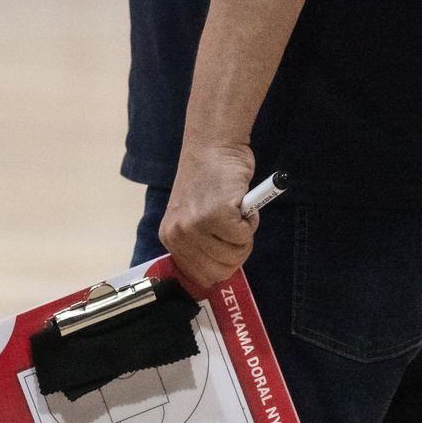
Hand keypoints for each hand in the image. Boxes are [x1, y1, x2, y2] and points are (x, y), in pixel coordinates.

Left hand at [159, 142, 258, 291]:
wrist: (214, 146)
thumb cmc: (208, 180)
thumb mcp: (192, 217)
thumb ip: (200, 244)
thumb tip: (220, 272)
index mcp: (170, 239)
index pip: (200, 276)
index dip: (221, 266)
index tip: (228, 248)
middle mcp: (179, 236)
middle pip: (219, 271)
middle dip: (236, 253)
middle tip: (236, 229)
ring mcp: (196, 227)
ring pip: (234, 255)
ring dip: (244, 235)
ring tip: (235, 212)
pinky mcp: (217, 216)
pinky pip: (244, 236)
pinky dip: (251, 221)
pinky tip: (241, 204)